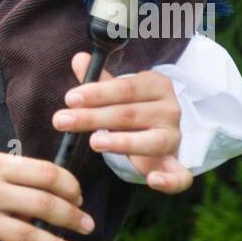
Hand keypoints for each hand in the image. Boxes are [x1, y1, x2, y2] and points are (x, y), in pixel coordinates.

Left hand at [52, 52, 193, 194]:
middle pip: (129, 114)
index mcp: (156, 85)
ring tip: (94, 142)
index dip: (97, 93)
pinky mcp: (176, 164)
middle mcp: (169, 110)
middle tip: (62, 121)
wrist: (161, 128)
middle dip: (93, 118)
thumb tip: (80, 59)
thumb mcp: (119, 91)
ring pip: (151, 142)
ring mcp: (174, 138)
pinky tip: (152, 181)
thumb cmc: (134, 106)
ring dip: (122, 143)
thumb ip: (99, 79)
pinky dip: (169, 181)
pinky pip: (180, 176)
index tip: (70, 99)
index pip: (125, 88)